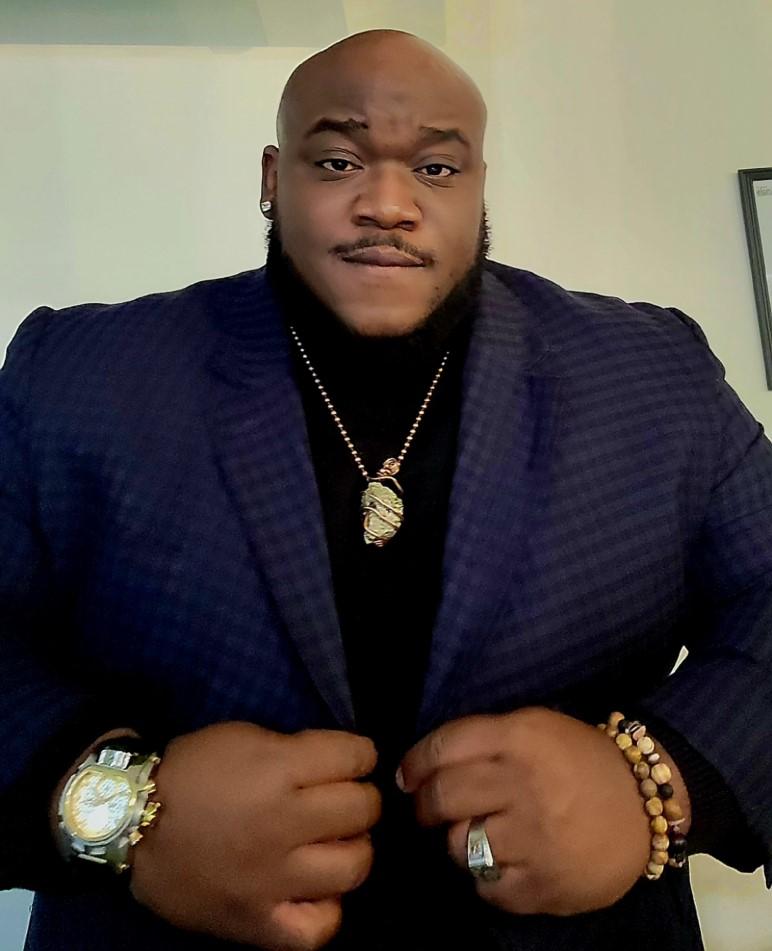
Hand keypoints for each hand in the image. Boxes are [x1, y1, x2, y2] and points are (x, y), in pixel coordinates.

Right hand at [129, 721, 379, 949]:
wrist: (131, 825)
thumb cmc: (191, 772)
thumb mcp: (244, 738)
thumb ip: (296, 751)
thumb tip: (339, 767)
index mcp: (278, 770)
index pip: (356, 756)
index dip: (360, 753)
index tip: (352, 759)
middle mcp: (283, 823)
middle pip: (362, 808)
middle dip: (360, 796)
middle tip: (342, 799)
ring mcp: (273, 878)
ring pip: (354, 866)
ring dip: (353, 848)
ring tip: (334, 842)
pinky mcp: (259, 922)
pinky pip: (319, 927)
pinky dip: (327, 908)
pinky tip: (315, 890)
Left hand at [397, 707, 687, 915]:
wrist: (647, 802)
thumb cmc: (581, 759)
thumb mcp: (536, 727)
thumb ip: (484, 739)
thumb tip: (421, 765)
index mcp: (521, 738)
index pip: (444, 747)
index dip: (415, 762)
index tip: (407, 775)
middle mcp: (524, 785)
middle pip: (443, 796)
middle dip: (424, 804)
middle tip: (428, 808)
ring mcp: (535, 838)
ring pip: (458, 845)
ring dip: (456, 840)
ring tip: (474, 834)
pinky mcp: (545, 885)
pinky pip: (486, 887)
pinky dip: (485, 878)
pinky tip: (502, 862)